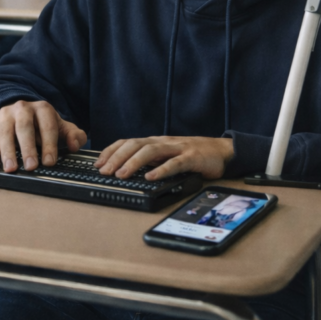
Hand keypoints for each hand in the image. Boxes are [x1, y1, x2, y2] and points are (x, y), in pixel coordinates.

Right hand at [0, 99, 87, 172]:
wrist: (22, 111)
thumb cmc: (44, 124)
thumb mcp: (61, 127)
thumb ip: (74, 135)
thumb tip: (74, 145)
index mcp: (42, 108)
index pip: (47, 126)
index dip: (49, 144)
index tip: (50, 162)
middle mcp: (22, 109)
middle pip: (24, 127)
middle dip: (27, 148)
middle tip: (31, 166)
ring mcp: (6, 116)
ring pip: (5, 133)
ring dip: (7, 152)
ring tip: (11, 168)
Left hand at [94, 136, 234, 180]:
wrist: (222, 151)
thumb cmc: (191, 155)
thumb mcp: (166, 155)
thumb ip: (149, 160)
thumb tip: (125, 169)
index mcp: (154, 142)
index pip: (127, 142)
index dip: (111, 152)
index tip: (98, 163)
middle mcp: (163, 142)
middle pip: (135, 145)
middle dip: (117, 157)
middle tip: (104, 171)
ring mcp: (177, 149)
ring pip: (151, 151)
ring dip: (134, 162)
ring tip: (122, 174)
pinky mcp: (192, 158)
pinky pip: (174, 163)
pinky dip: (161, 170)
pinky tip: (151, 177)